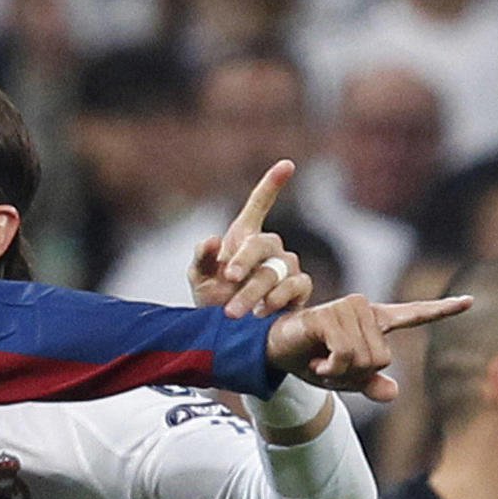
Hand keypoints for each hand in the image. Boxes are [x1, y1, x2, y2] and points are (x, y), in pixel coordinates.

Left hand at [190, 159, 311, 317]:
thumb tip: (212, 240)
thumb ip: (201, 259)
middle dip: (245, 261)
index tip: (287, 165)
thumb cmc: (212, 299)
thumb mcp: (199, 279)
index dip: (272, 185)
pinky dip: (277, 298)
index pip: (260, 204)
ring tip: (232, 312)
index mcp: (244, 236)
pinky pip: (296, 286)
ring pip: (277, 270)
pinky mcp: (298, 290)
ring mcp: (286, 267)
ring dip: (253, 291)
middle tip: (227, 279)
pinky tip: (261, 312)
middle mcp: (270, 248)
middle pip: (264, 243)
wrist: (228, 333)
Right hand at [265, 293, 472, 401]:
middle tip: (331, 366)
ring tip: (321, 360)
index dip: (442, 310)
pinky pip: (346, 355)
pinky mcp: (330, 315)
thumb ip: (370, 384)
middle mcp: (365, 310)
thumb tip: (392, 393)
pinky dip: (331, 367)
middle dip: (356, 373)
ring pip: (364, 359)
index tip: (470, 301)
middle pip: (382, 358)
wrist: (275, 349)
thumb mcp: (344, 379)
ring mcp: (348, 309)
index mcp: (375, 322)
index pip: (414, 315)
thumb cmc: (310, 359)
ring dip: (340, 372)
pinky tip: (316, 359)